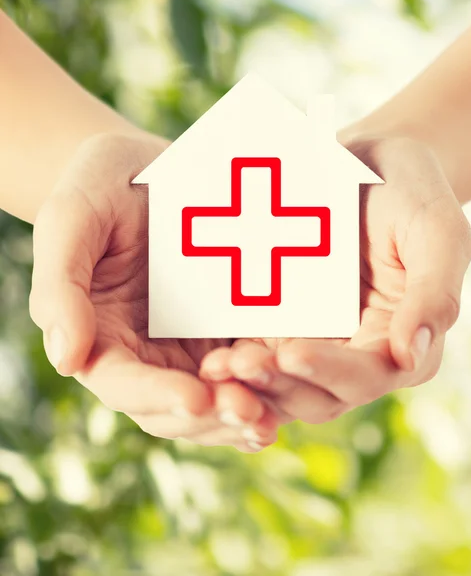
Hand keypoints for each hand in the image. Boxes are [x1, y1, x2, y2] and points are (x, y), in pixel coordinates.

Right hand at [29, 132, 278, 451]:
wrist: (147, 167)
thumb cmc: (100, 186)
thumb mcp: (72, 219)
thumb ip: (62, 287)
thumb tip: (66, 361)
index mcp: (102, 336)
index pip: (122, 384)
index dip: (156, 396)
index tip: (194, 398)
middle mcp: (146, 352)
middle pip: (172, 408)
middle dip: (211, 416)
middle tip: (251, 412)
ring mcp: (188, 344)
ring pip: (213, 399)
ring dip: (241, 414)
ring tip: (272, 416)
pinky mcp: (226, 327)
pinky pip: (246, 368)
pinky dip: (266, 388)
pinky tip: (293, 390)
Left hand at [200, 136, 470, 424]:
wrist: (365, 160)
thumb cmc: (410, 190)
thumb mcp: (436, 230)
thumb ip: (433, 293)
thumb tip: (409, 356)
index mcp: (399, 341)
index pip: (369, 375)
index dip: (331, 372)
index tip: (292, 353)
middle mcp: (356, 352)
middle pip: (318, 392)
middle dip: (279, 384)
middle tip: (238, 366)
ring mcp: (315, 340)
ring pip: (282, 383)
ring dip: (250, 384)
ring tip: (216, 367)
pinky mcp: (282, 323)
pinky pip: (258, 352)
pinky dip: (236, 361)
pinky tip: (209, 353)